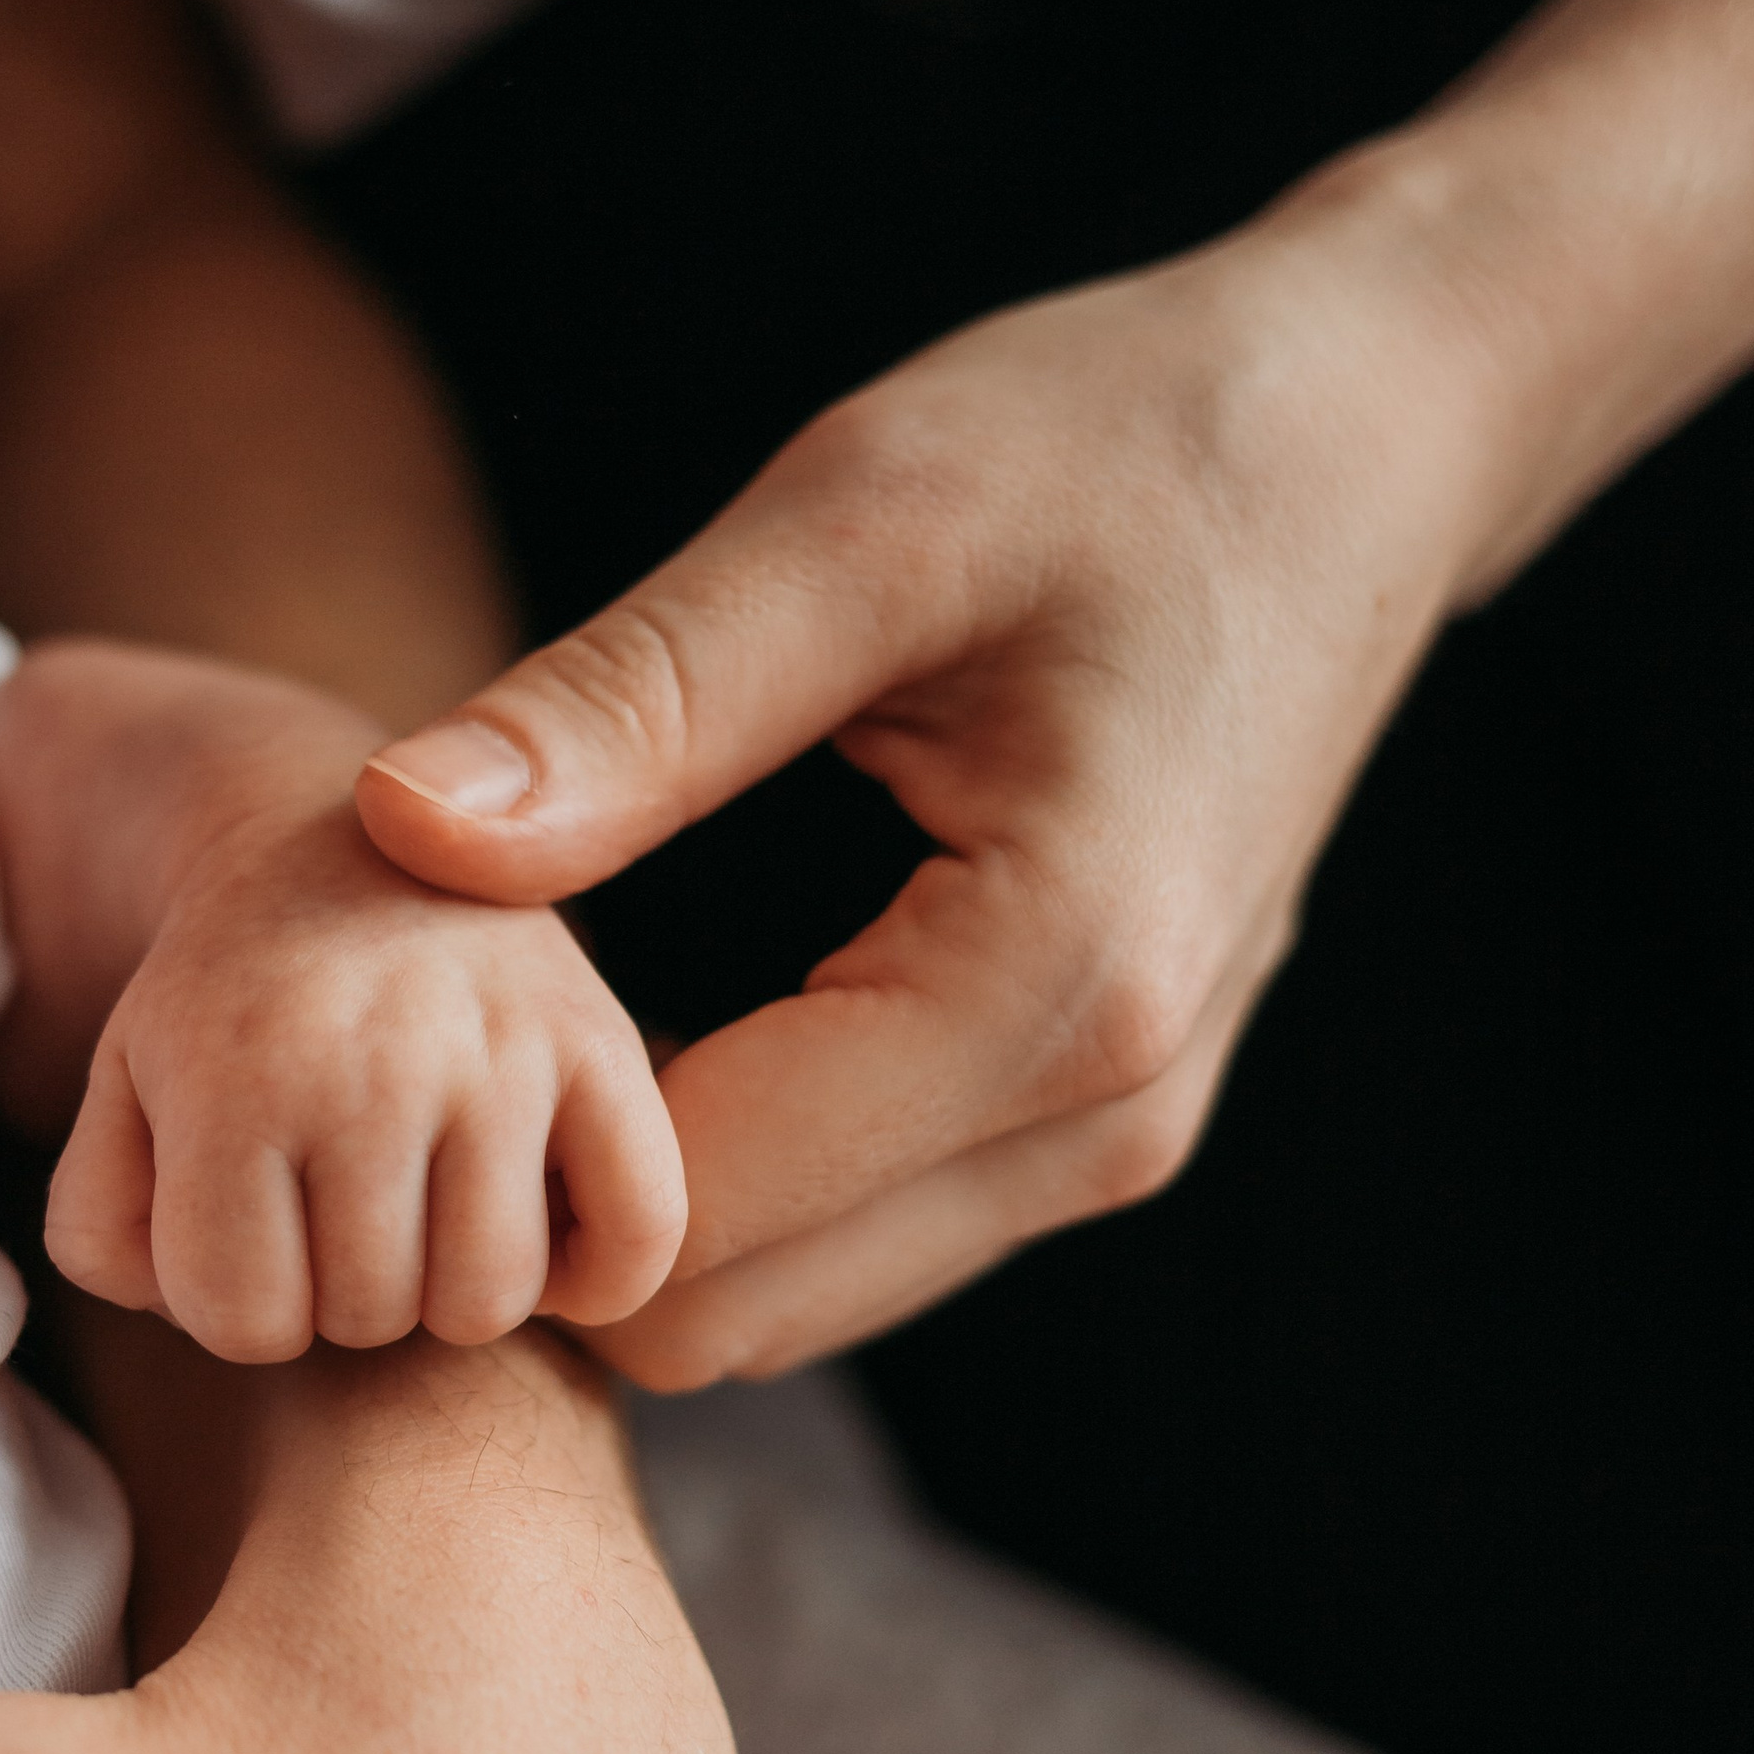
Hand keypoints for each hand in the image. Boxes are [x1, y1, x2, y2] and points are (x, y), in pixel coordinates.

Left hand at [0, 637, 682, 1361]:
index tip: (253, 1231)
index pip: (245, 1320)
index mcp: (235, 1075)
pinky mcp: (600, 1038)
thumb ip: (107, 1235)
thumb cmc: (224, 1001)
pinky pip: (637, 1232)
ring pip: (487, 1302)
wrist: (337, 833)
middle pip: (367, 1317)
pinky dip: (595, 1272)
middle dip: (337, 1291)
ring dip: (449, 1288)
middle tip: (337, 1209)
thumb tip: (201, 1310)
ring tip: (423, 1212)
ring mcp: (499, 1049)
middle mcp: (371, 1061)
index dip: (239, 1303)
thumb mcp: (116, 1096)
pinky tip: (542, 1233)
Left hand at [356, 184, 1513, 1385]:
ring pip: (786, 1298)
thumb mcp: (854, 528)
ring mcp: (1117, 1139)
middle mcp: (1105, 1120)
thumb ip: (629, 705)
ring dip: (640, 1189)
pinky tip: (664, 1002)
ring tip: (547, 993)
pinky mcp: (1100, 1113)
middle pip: (723, 1314)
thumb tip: (393, 832)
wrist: (1362, 438)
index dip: (501, 1147)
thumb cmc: (1111, 442)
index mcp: (1053, 993)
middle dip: (555, 1196)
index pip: (686, 1227)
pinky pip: (859, 1226)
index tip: (390, 1007)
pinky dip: (736, 1161)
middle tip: (443, 1008)